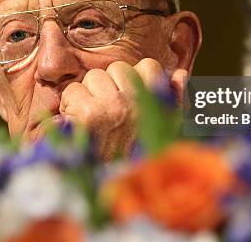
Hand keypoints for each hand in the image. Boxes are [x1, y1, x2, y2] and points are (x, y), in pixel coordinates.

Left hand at [58, 58, 177, 159]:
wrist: (105, 183)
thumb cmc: (134, 154)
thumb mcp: (164, 129)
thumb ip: (173, 99)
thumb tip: (180, 74)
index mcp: (155, 102)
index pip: (148, 67)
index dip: (135, 77)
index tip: (128, 95)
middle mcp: (136, 103)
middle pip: (117, 68)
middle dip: (109, 84)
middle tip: (108, 112)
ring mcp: (112, 107)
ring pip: (93, 77)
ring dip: (88, 93)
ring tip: (93, 118)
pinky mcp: (88, 114)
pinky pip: (74, 92)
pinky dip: (70, 106)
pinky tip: (78, 123)